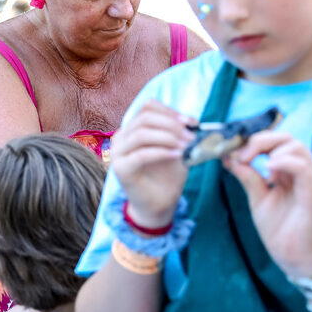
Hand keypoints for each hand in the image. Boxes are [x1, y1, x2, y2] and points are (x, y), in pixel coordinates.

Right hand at [111, 101, 196, 227]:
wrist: (159, 204)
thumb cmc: (167, 176)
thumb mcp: (177, 149)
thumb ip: (180, 134)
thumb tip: (193, 122)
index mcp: (133, 128)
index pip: (148, 107)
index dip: (171, 112)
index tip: (191, 122)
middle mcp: (121, 137)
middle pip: (145, 118)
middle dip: (171, 125)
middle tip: (191, 136)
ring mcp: (118, 153)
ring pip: (141, 133)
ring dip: (168, 137)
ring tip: (186, 146)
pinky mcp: (121, 168)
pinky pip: (141, 154)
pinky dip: (162, 152)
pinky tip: (177, 155)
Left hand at [224, 131, 311, 279]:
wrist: (295, 257)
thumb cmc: (280, 230)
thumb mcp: (257, 198)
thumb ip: (248, 177)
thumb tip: (229, 158)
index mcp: (291, 171)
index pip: (277, 141)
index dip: (254, 141)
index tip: (233, 151)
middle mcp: (304, 171)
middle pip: (287, 138)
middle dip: (260, 140)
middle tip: (241, 154)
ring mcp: (311, 180)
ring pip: (296, 147)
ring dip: (270, 149)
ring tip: (253, 163)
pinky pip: (303, 167)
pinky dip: (283, 162)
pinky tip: (268, 169)